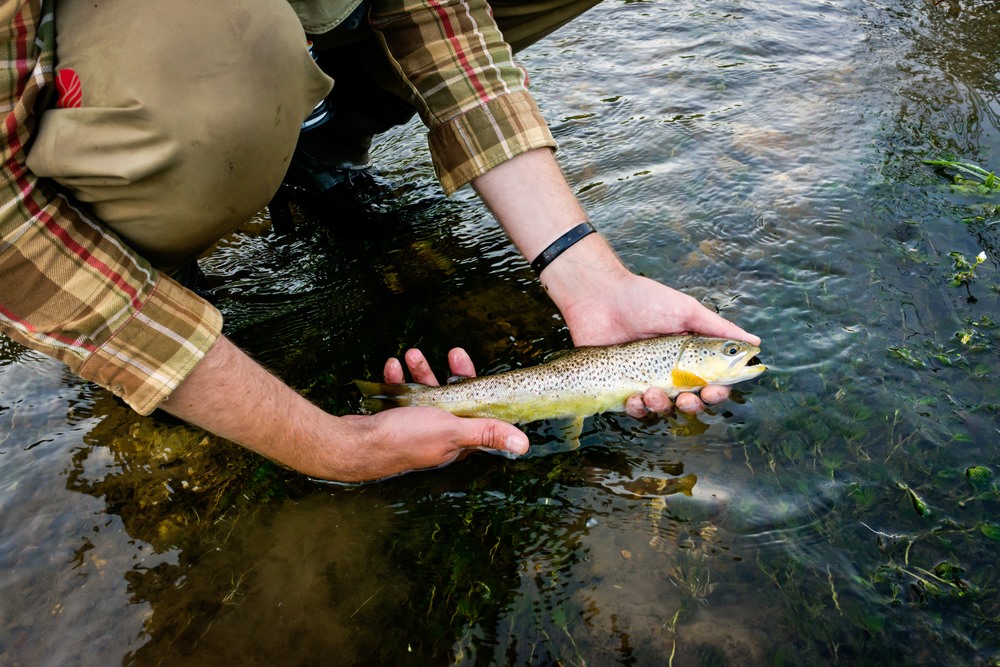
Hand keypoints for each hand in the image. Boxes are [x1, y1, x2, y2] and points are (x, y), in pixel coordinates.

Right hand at [164, 336, 526, 483]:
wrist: (351, 446)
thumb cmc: (403, 440)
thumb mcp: (452, 430)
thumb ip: (487, 433)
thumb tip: (524, 445)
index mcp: (454, 442)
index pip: (475, 413)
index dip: (476, 387)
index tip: (469, 364)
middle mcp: (435, 438)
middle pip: (449, 401)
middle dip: (446, 375)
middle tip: (446, 352)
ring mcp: (411, 431)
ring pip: (422, 396)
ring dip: (420, 373)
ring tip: (411, 354)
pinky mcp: (389, 425)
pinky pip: (398, 398)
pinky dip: (397, 381)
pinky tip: (391, 367)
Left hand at [557, 266, 758, 416]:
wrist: (599, 296)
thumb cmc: (644, 299)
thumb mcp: (686, 311)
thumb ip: (718, 328)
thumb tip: (756, 343)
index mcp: (688, 354)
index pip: (711, 381)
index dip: (717, 391)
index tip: (715, 390)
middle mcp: (668, 370)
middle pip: (689, 400)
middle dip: (693, 405)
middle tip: (687, 397)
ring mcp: (643, 379)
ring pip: (662, 408)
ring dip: (662, 406)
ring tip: (651, 391)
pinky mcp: (619, 386)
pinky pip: (633, 409)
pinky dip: (636, 408)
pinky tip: (634, 396)